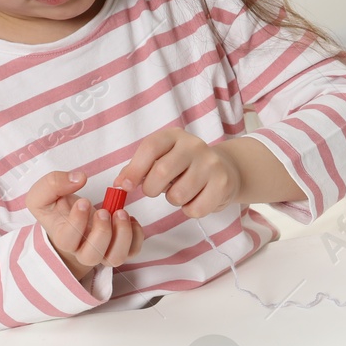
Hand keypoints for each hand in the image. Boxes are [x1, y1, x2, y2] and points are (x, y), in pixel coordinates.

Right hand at [26, 169, 144, 282]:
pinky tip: (130, 218)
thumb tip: (79, 179)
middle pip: (92, 255)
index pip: (67, 240)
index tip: (84, 201)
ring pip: (115, 258)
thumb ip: (53, 184)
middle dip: (102, 232)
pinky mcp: (119, 247)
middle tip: (104, 211)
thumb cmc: (56, 208)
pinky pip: (132, 251)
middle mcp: (82, 250)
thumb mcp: (43, 193)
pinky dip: (137, 236)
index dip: (77, 222)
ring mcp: (102, 251)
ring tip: (120, 213)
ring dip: (122, 236)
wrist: (67, 219)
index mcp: (62, 238)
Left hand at [116, 127, 241, 218]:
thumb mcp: (161, 158)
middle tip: (155, 190)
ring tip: (181, 191)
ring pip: (178, 195)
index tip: (124, 186)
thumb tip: (119, 183)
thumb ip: (138, 169)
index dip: (134, 169)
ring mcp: (211, 164)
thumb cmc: (185, 166)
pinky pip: (195, 209)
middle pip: (162, 172)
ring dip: (173, 200)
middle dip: (151, 189)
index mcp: (174, 136)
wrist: (226, 169)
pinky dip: (190, 210)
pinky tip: (196, 199)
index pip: (150, 148)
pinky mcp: (223, 184)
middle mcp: (194, 145)